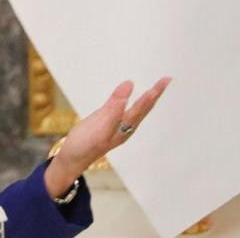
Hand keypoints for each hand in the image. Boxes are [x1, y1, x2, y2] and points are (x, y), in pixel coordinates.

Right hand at [44, 77, 171, 198]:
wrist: (72, 160)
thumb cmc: (84, 144)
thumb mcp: (99, 126)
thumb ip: (114, 106)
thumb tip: (129, 86)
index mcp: (124, 127)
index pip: (141, 108)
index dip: (151, 94)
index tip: (164, 81)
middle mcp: (125, 129)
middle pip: (142, 110)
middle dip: (154, 95)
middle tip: (167, 80)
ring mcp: (117, 129)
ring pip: (136, 112)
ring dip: (147, 100)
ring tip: (154, 89)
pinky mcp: (109, 128)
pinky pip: (127, 113)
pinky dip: (134, 105)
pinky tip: (132, 103)